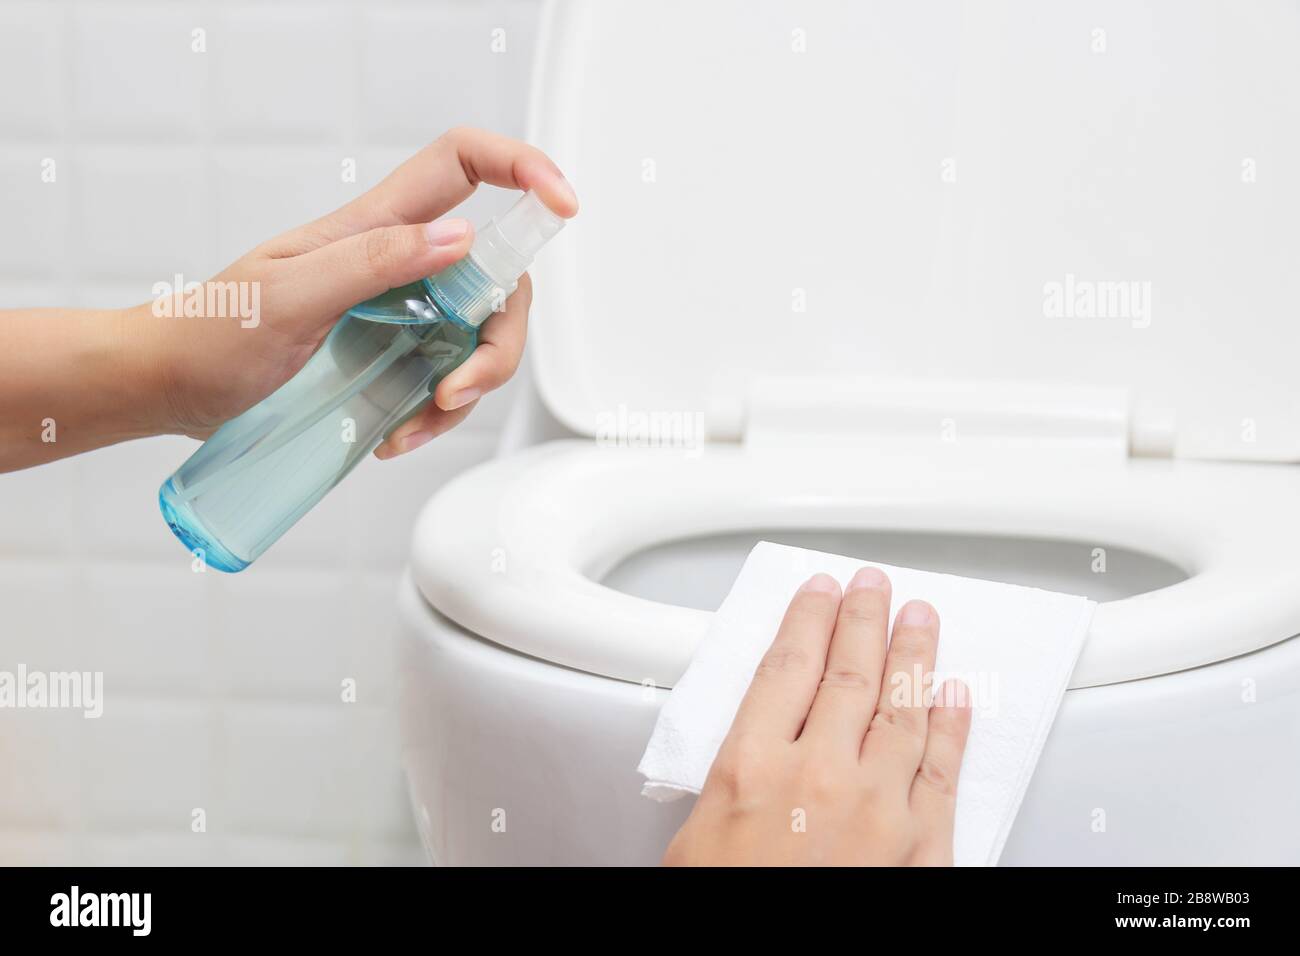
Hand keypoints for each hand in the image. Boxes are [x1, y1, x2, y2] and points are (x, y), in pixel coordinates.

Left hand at [128, 127, 577, 458]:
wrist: (170, 388)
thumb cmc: (209, 333)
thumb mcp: (286, 296)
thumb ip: (371, 262)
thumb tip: (459, 238)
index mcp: (373, 227)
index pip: (464, 164)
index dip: (522, 168)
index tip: (560, 206)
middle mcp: (398, 264)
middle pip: (496, 276)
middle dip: (500, 338)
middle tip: (458, 389)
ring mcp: (400, 313)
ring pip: (480, 337)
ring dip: (467, 389)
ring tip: (414, 424)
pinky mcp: (392, 358)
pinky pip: (447, 379)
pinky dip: (436, 415)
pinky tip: (394, 435)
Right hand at [663, 568, 971, 865]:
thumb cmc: (733, 907)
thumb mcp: (696, 839)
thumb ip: (731, 780)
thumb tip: (755, 746)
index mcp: (752, 767)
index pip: (787, 666)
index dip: (807, 618)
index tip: (819, 591)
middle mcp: (819, 774)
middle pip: (849, 672)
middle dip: (864, 619)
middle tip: (873, 586)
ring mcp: (878, 807)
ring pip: (903, 707)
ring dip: (915, 654)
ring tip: (922, 618)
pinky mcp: (922, 845)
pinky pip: (943, 770)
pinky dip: (952, 727)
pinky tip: (957, 696)